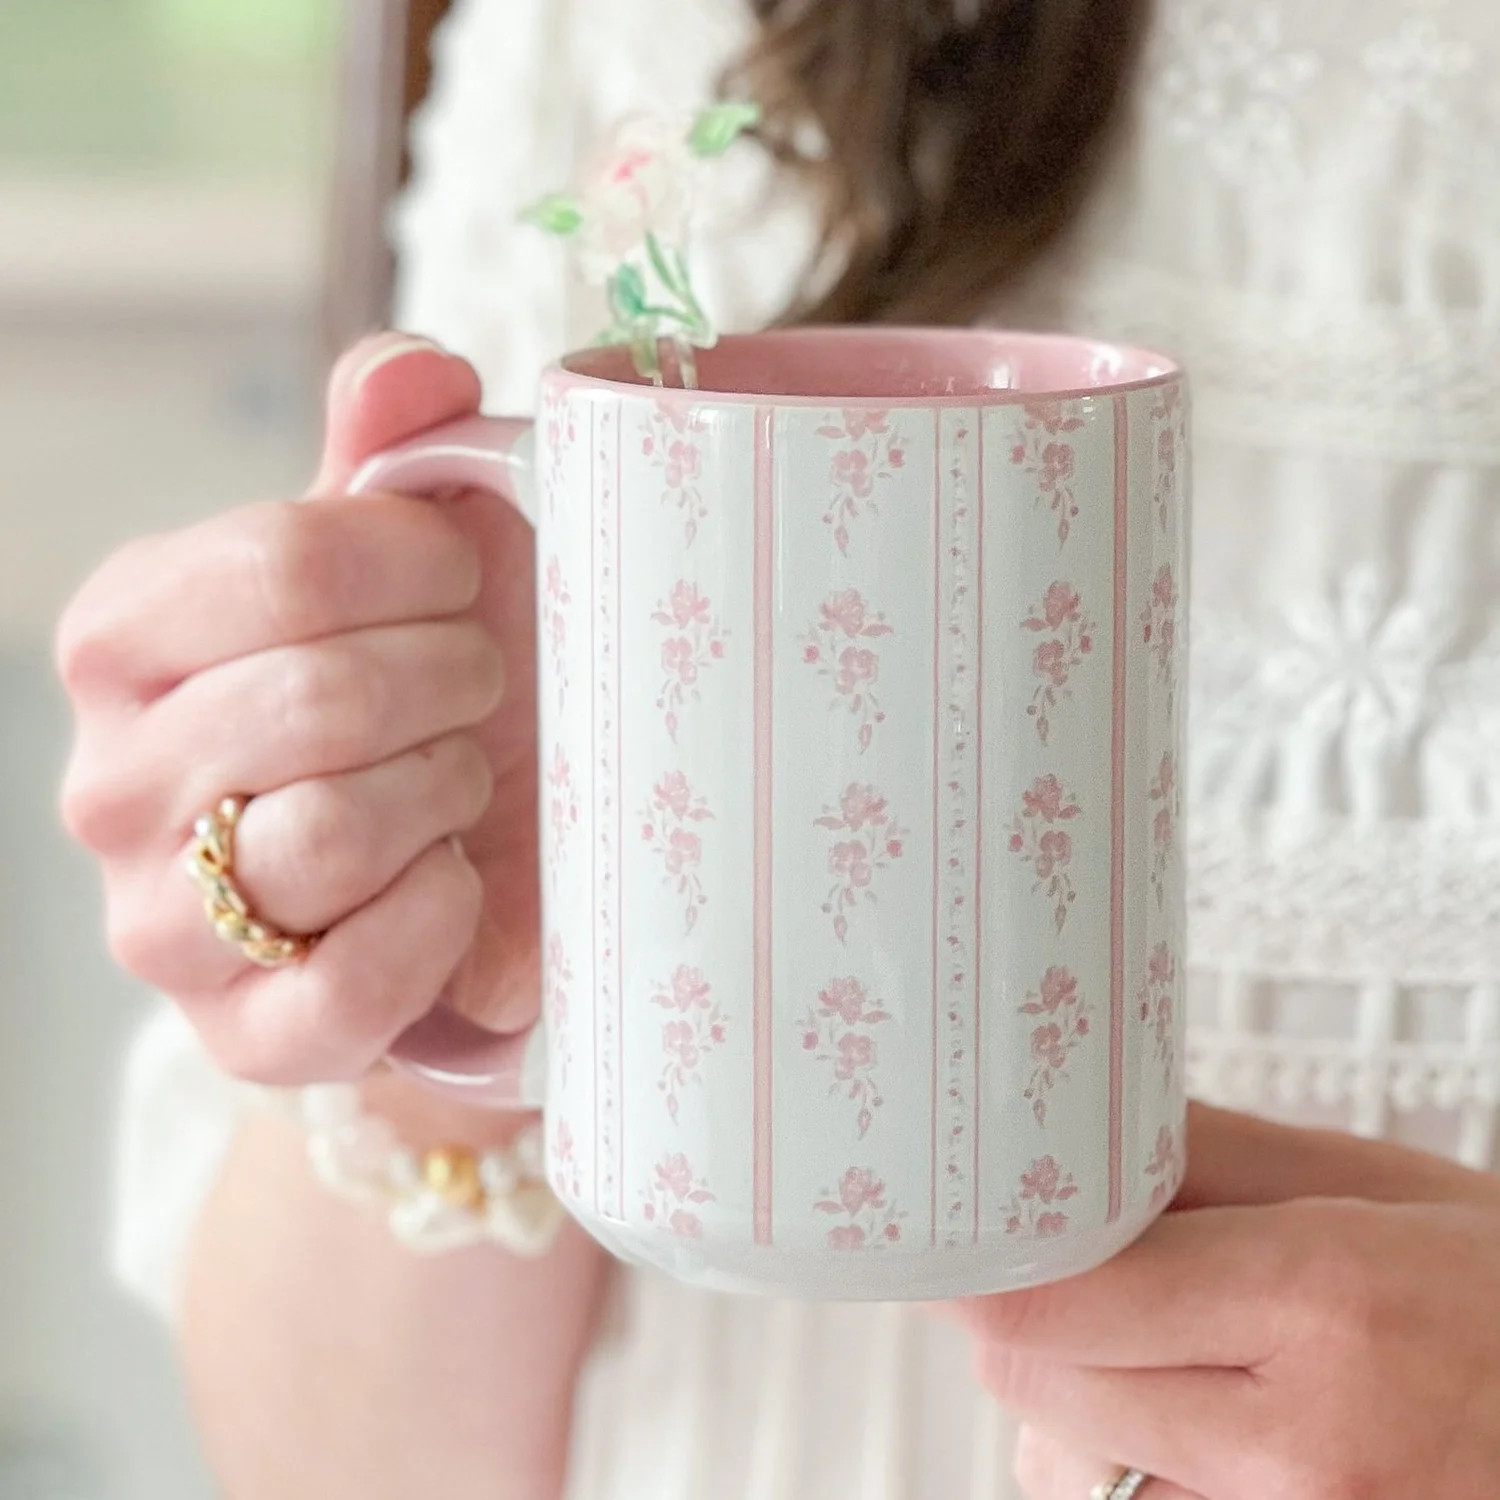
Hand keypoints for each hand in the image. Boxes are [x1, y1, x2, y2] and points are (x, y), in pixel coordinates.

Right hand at [59, 332, 541, 1083]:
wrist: (414, 876)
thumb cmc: (406, 697)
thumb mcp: (390, 566)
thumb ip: (390, 453)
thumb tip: (418, 369)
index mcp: (126, 633)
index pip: (283, 565)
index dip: (422, 567)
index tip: (468, 580)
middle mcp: (110, 780)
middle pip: (322, 699)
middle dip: (451, 683)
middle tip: (483, 686)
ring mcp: (160, 922)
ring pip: (336, 832)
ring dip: (447, 791)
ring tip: (464, 778)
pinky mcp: (240, 1036)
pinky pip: (353, 977)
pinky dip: (440, 917)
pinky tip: (456, 878)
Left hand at [966, 1106, 1499, 1499]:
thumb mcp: (1376, 1184)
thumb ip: (1209, 1153)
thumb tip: (1076, 1131)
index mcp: (1318, 1304)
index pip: (1058, 1299)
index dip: (991, 1257)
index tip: (972, 1223)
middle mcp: (1301, 1449)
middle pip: (1036, 1382)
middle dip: (1023, 1314)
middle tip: (1059, 1261)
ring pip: (1066, 1469)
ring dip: (1065, 1401)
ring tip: (1143, 1345)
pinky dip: (1120, 1471)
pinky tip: (1179, 1422)